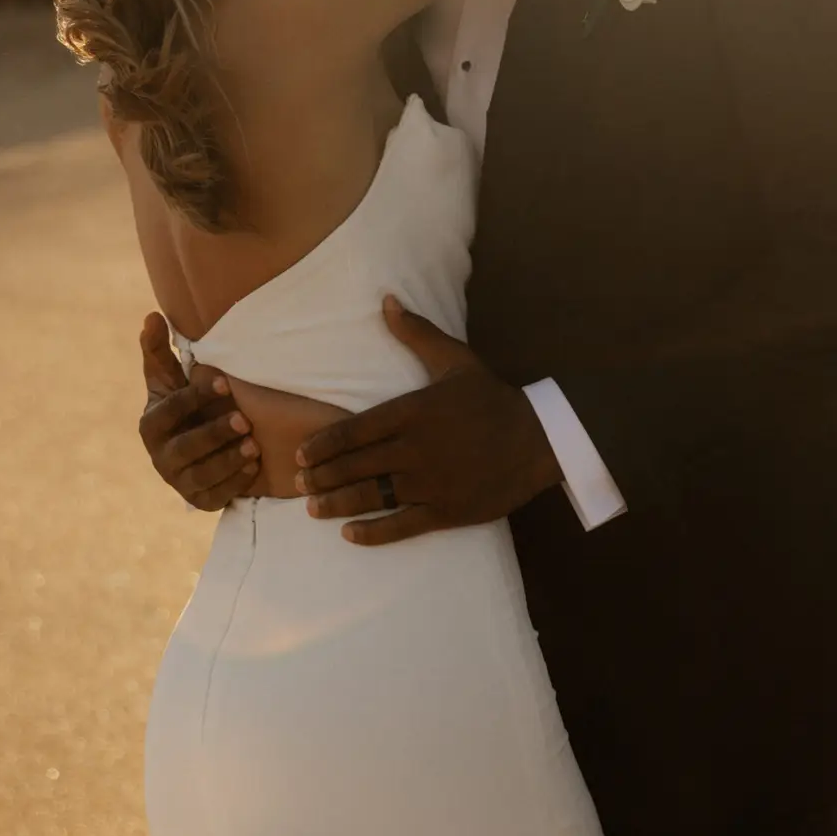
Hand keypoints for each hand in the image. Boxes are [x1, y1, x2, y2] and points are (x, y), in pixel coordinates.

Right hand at [137, 313, 259, 510]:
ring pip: (202, 475)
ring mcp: (179, 482)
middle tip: (245, 421)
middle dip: (215, 434)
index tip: (226, 382)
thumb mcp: (171, 379)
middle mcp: (160, 458)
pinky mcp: (200, 501)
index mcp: (151, 426)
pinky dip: (235, 483)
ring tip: (254, 446)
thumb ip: (160, 350)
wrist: (195, 447)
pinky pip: (217, 496)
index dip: (196, 397)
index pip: (169, 411)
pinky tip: (254, 468)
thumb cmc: (184, 405)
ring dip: (229, 461)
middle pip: (186, 449)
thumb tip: (152, 315)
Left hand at [293, 297, 560, 544]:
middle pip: (356, 465)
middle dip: (323, 476)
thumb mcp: (455, 359)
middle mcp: (416, 450)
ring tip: (313, 508)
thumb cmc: (492, 398)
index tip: (301, 454)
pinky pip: (400, 526)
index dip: (324, 444)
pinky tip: (350, 534)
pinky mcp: (445, 511)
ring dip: (337, 503)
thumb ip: (417, 333)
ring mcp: (430, 483)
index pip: (355, 429)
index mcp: (413, 412)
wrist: (538, 440)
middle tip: (298, 483)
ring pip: (372, 497)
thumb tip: (386, 301)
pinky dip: (372, 533)